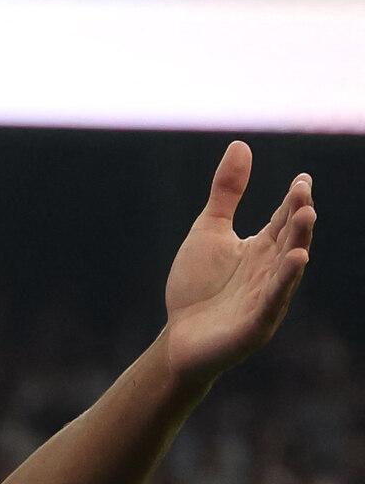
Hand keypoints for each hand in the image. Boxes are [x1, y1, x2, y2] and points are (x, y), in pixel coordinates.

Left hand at [162, 141, 314, 385]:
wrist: (178, 339)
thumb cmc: (196, 286)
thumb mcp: (208, 231)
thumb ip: (226, 192)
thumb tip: (240, 144)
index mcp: (262, 249)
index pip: (283, 220)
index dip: (293, 200)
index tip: (301, 179)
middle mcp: (270, 271)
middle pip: (288, 240)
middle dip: (297, 219)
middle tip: (303, 195)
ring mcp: (266, 299)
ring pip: (285, 268)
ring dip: (297, 243)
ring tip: (305, 217)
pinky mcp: (255, 324)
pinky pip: (272, 300)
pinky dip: (284, 281)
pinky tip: (296, 260)